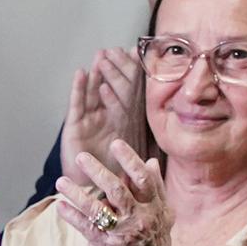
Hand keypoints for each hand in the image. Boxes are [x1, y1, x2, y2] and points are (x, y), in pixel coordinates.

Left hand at [55, 142, 174, 245]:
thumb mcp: (163, 216)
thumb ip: (156, 189)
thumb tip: (150, 162)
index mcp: (155, 209)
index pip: (143, 179)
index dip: (130, 160)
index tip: (116, 144)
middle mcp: (140, 219)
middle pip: (117, 190)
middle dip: (98, 171)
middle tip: (81, 158)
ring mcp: (123, 234)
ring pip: (97, 209)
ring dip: (76, 194)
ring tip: (61, 181)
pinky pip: (86, 229)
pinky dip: (72, 216)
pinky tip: (60, 206)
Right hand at [63, 46, 150, 183]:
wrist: (98, 196)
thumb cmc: (118, 178)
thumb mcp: (141, 157)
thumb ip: (153, 143)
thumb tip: (172, 136)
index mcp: (123, 121)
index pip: (129, 91)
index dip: (132, 73)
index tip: (138, 53)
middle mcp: (106, 118)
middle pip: (110, 86)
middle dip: (113, 67)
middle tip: (115, 49)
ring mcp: (90, 121)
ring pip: (93, 91)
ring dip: (96, 73)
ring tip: (100, 55)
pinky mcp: (75, 128)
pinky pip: (77, 105)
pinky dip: (78, 89)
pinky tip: (80, 74)